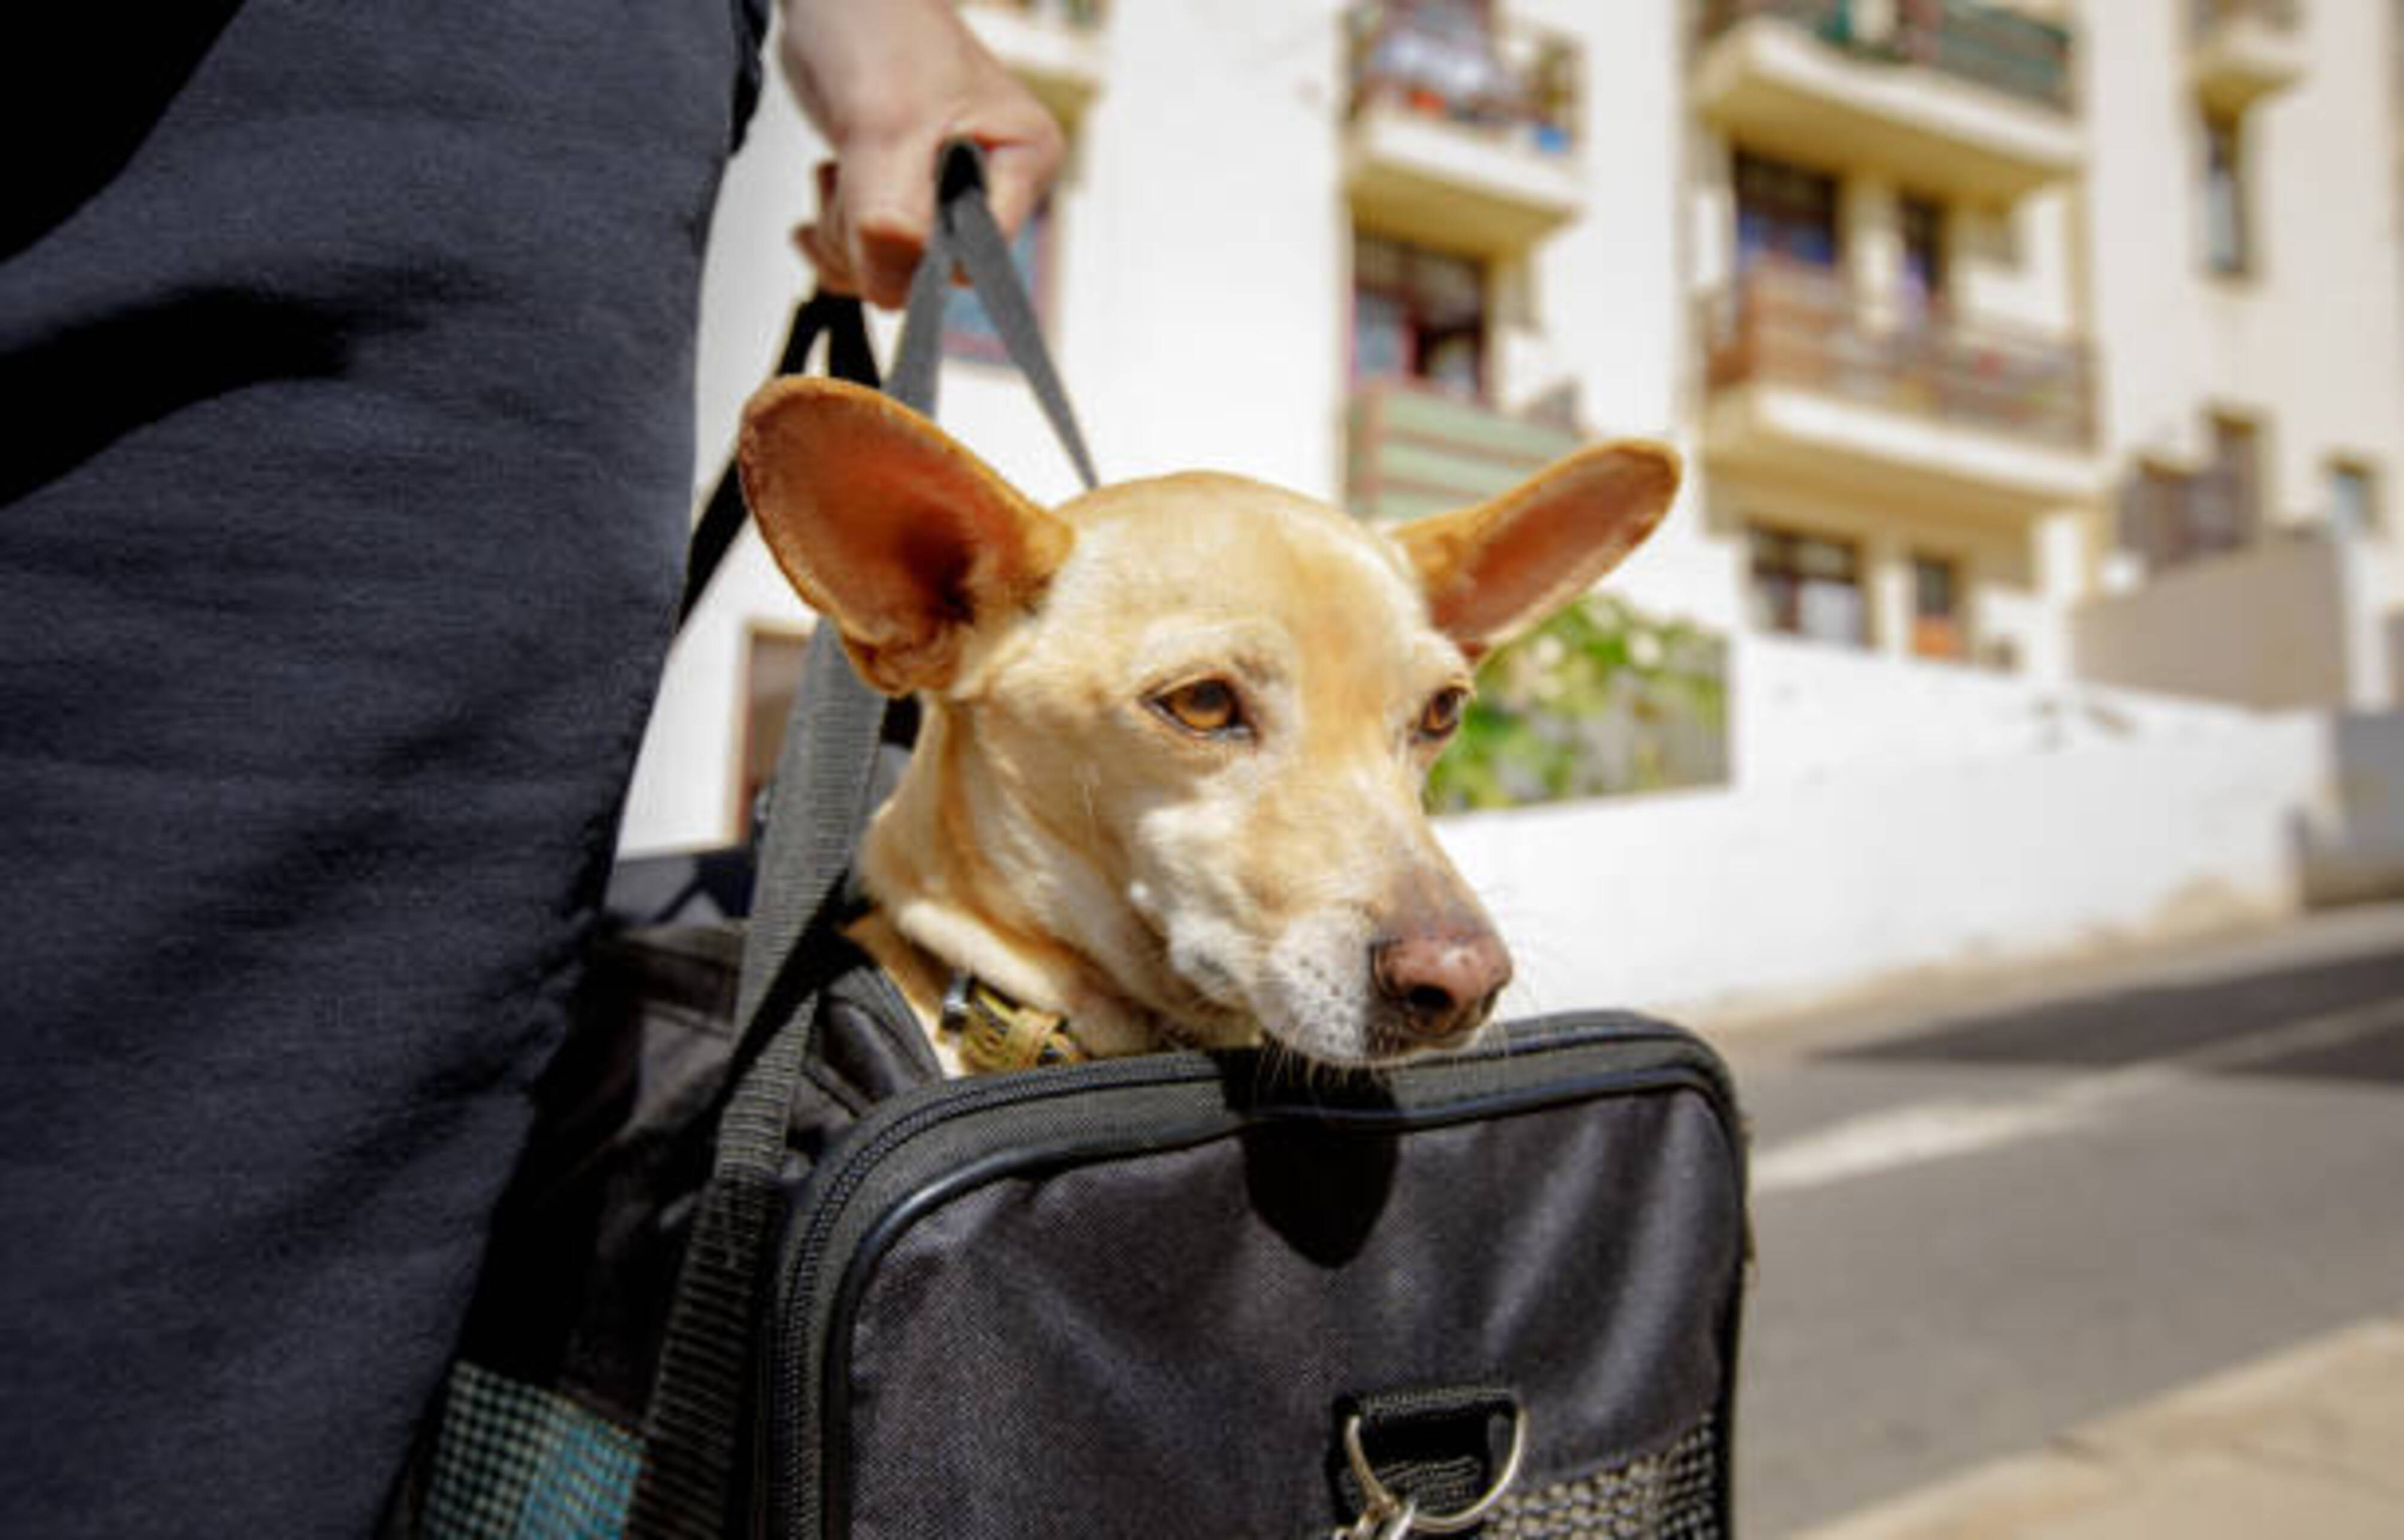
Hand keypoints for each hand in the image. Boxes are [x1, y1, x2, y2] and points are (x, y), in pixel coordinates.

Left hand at [779, 0, 1065, 308]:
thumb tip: (892, 289)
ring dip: (845, 235)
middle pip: (932, 270)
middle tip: (845, 181)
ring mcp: (946, 193)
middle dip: (872, 239)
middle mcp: (993, 181)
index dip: (921, 253)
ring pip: (894, 269)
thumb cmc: (878, 21)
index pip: (979, 255)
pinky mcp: (906, 197)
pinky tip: (826, 194)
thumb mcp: (884, 120)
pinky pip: (871, 256)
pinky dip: (835, 237)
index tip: (875, 222)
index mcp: (1023, 157)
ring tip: (835, 173)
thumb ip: (890, 210)